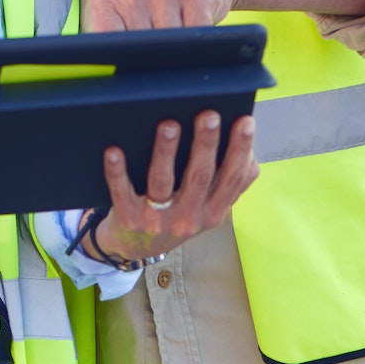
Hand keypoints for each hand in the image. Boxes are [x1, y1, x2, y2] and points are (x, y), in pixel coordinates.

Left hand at [87, 110, 258, 265]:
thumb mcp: (207, 209)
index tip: (246, 122)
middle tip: (209, 115)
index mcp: (212, 212)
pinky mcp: (128, 220)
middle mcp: (187, 218)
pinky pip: (121, 193)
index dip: (241, 151)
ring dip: (166, 152)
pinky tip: (114, 151)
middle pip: (199, 177)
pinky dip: (117, 172)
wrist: (134, 248)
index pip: (232, 179)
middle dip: (206, 144)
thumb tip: (249, 151)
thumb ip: (228, 185)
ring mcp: (156, 220)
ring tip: (169, 125)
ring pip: (162, 182)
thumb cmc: (175, 217)